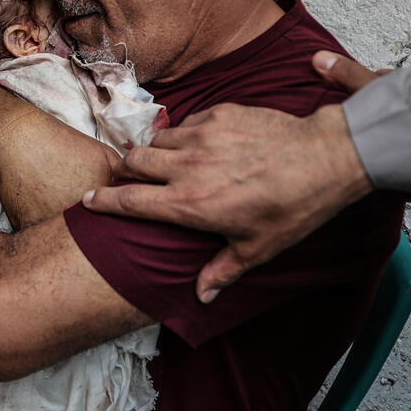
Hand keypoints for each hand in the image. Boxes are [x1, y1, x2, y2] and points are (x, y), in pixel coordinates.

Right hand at [83, 51, 380, 301]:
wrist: (322, 158)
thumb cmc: (292, 208)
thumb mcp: (257, 248)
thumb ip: (223, 271)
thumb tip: (202, 295)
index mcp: (188, 204)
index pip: (129, 201)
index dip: (102, 201)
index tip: (87, 200)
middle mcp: (186, 168)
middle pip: (132, 162)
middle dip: (124, 171)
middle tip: (128, 178)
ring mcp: (202, 137)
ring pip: (156, 140)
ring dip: (153, 151)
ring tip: (163, 161)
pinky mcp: (219, 114)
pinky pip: (186, 122)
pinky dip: (183, 134)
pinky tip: (197, 144)